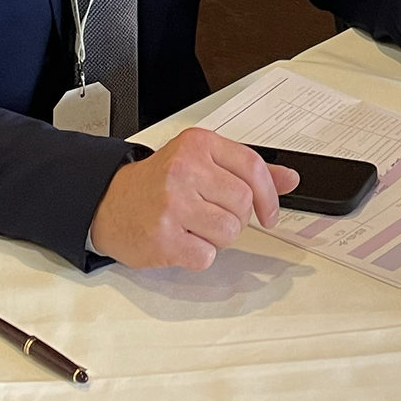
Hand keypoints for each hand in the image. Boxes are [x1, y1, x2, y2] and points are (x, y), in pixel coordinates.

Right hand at [87, 128, 298, 270]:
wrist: (109, 203)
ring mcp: (172, 204)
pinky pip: (207, 256)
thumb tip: (290, 178)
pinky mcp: (163, 237)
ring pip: (229, 232)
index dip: (269, 195)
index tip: (269, 212)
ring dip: (218, 238)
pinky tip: (182, 240)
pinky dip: (200, 255)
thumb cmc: (157, 183)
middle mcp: (184, 170)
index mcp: (198, 144)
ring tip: (196, 227)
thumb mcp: (201, 162)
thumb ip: (246, 170)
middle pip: (243, 204)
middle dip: (236, 218)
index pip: (253, 167)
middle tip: (213, 215)